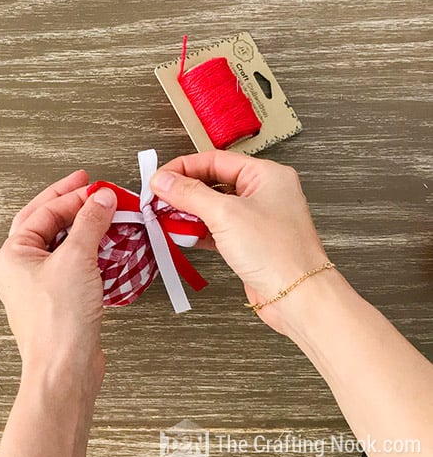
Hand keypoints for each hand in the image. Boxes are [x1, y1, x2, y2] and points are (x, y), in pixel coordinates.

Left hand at [0, 170, 116, 386]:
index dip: (71, 195)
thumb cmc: (58, 322)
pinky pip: (72, 266)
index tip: (97, 187)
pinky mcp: (59, 301)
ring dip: (81, 228)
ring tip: (102, 214)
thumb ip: (90, 223)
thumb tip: (101, 199)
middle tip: (91, 188)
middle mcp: (21, 269)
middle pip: (45, 224)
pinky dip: (88, 252)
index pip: (42, 211)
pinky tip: (104, 248)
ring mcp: (39, 286)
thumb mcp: (76, 259)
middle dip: (70, 204)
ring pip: (60, 245)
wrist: (65, 369)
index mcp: (13, 255)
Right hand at [150, 151, 328, 334]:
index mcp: (266, 175)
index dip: (183, 168)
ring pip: (213, 207)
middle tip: (158, 199)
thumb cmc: (278, 254)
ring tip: (166, 217)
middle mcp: (263, 193)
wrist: (298, 297)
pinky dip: (198, 231)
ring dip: (188, 213)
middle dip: (183, 192)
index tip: (159, 179)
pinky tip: (182, 235)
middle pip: (212, 182)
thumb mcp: (225, 214)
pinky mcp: (249, 242)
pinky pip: (216, 229)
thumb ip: (189, 194)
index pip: (215, 160)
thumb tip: (163, 180)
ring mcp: (257, 219)